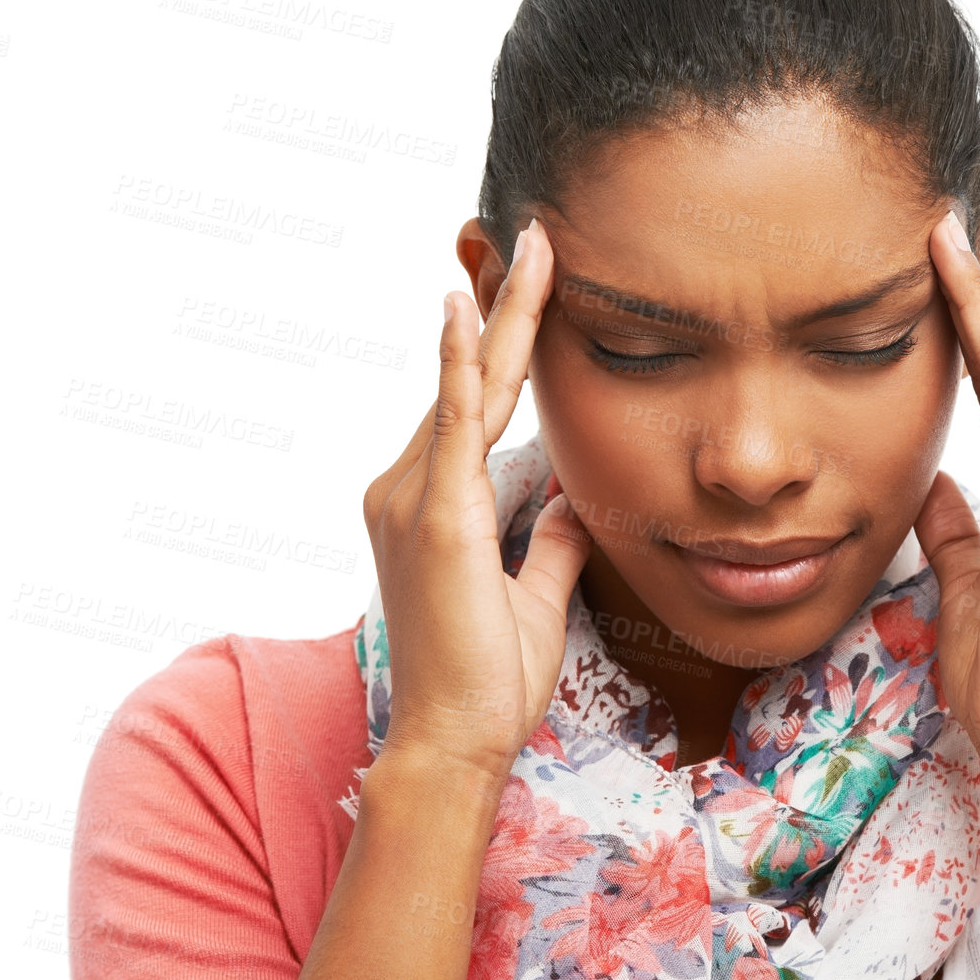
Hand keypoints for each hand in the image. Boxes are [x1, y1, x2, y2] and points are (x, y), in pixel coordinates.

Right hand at [361, 217, 590, 780]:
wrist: (456, 740)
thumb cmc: (487, 680)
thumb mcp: (532, 596)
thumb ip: (547, 542)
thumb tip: (572, 503)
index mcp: (429, 504)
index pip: (472, 404)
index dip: (498, 344)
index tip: (521, 286)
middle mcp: (407, 487)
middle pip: (467, 379)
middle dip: (503, 308)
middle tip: (533, 238)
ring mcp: (413, 496)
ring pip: (466, 385)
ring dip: (500, 314)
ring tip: (531, 249)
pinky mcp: (435, 513)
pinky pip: (454, 421)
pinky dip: (464, 361)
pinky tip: (471, 309)